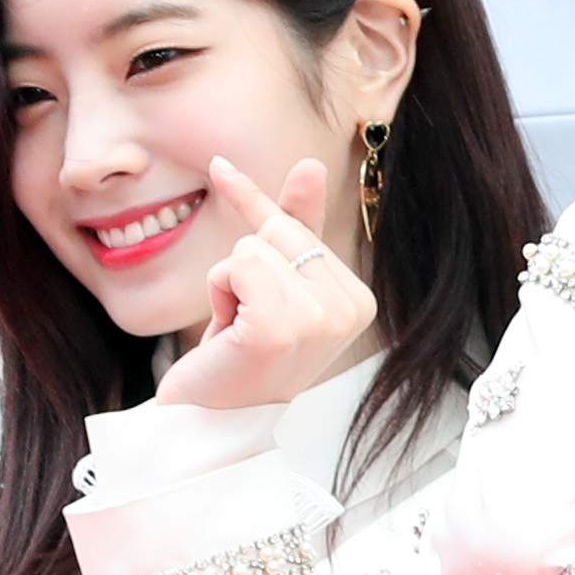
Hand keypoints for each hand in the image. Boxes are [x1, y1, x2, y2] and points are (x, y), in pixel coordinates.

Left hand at [155, 156, 376, 409]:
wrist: (214, 411)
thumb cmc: (244, 349)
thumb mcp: (276, 281)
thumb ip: (296, 223)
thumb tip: (312, 163)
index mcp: (360, 300)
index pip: (296, 228)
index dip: (259, 245)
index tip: (255, 291)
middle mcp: (350, 310)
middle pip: (276, 231)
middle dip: (246, 270)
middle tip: (249, 321)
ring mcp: (318, 321)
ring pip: (252, 246)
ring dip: (230, 285)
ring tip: (241, 329)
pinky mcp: (279, 329)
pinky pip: (236, 265)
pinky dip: (219, 292)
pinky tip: (231, 332)